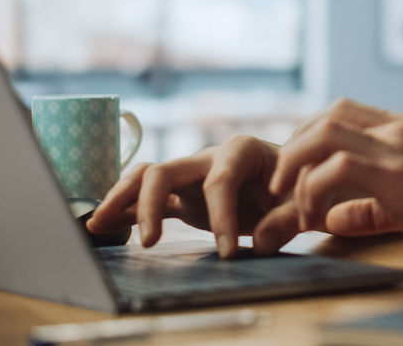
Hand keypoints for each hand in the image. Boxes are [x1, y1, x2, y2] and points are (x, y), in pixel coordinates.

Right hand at [86, 135, 298, 256]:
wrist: (299, 185)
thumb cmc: (303, 189)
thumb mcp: (305, 203)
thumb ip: (286, 220)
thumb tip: (259, 244)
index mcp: (241, 150)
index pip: (220, 180)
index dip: (221, 215)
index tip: (229, 253)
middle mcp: (209, 157)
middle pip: (166, 170)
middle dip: (151, 204)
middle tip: (150, 243)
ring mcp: (192, 176)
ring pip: (147, 179)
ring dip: (122, 199)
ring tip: (97, 225)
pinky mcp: (184, 197)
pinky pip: (149, 199)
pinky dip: (126, 210)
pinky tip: (103, 226)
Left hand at [268, 99, 402, 267]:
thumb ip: (373, 206)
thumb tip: (335, 218)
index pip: (345, 111)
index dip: (311, 136)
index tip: (297, 169)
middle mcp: (400, 130)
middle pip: (328, 114)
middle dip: (295, 146)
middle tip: (282, 183)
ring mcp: (398, 147)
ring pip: (325, 132)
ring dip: (294, 163)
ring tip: (285, 195)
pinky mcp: (397, 173)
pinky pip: (336, 166)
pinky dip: (313, 189)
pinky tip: (315, 216)